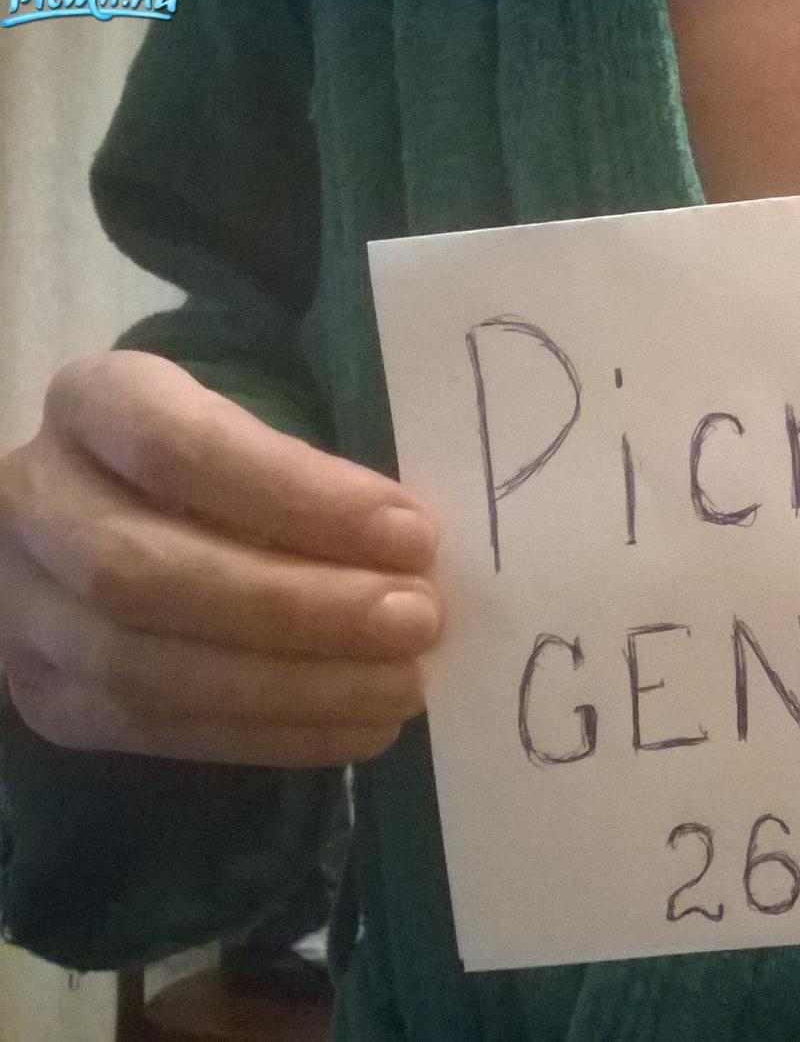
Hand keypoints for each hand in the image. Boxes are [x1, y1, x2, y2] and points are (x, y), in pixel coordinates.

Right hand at [0, 351, 440, 766]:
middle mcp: (33, 503)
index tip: (411, 533)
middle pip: (147, 572)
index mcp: (93, 405)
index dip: (297, 496)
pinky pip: (154, 731)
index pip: (175, 446)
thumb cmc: (231, 469)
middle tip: (417, 619)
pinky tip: (362, 729)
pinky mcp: (46, 699)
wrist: (124, 527)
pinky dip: (272, 735)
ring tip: (401, 685)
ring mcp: (20, 610)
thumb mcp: (260, 435)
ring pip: (142, 668)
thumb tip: (417, 554)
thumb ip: (316, 477)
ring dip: (293, 687)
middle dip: (298, 607)